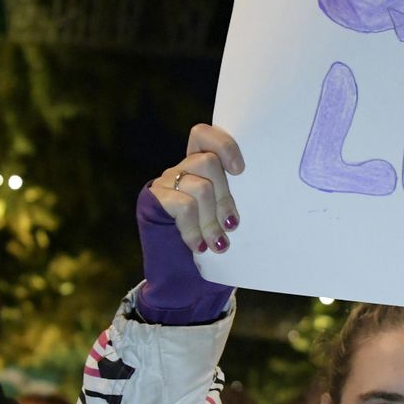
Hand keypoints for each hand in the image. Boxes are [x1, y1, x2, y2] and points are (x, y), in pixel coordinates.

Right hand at [148, 124, 244, 254]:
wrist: (171, 269)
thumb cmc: (205, 240)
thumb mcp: (220, 215)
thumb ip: (229, 199)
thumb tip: (249, 204)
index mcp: (197, 166)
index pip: (203, 134)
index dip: (223, 145)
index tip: (239, 171)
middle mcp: (180, 169)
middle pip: (208, 162)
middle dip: (224, 197)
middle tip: (231, 225)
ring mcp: (165, 183)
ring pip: (200, 187)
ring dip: (212, 220)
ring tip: (218, 243)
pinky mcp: (153, 200)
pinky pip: (184, 207)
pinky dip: (195, 229)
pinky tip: (199, 246)